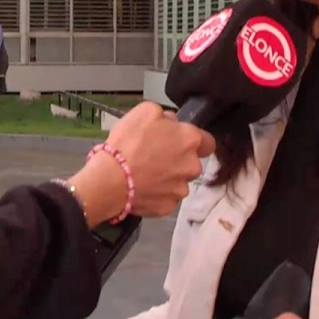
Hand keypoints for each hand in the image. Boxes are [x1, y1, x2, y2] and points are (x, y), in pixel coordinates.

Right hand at [68, 101, 215, 224]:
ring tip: (145, 174)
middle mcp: (193, 166)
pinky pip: (165, 198)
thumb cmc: (129, 142)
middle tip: (155, 156)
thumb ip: (166, 115)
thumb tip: (171, 122)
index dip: (195, 141)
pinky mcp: (167, 207)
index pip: (208, 142)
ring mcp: (181, 189)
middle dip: (178, 160)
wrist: (110, 179)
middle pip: (191, 162)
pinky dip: (156, 194)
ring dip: (168, 178)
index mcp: (191, 140)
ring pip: (179, 182)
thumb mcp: (145, 111)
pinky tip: (141, 187)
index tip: (180, 141)